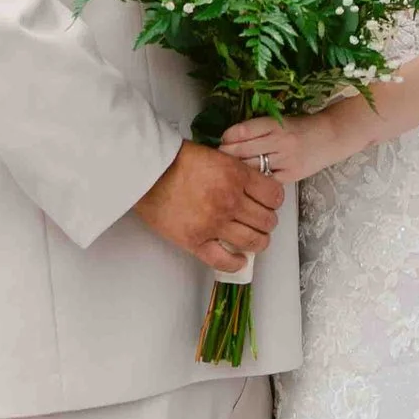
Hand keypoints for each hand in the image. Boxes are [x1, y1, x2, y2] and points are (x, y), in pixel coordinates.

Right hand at [135, 140, 281, 275]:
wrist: (145, 171)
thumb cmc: (175, 158)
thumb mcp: (215, 155)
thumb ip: (236, 171)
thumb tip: (252, 186)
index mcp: (237, 175)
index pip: (274, 195)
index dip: (274, 200)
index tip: (269, 202)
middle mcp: (231, 201)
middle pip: (267, 220)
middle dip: (267, 221)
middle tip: (260, 220)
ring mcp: (214, 223)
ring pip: (253, 241)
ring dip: (258, 242)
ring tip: (253, 240)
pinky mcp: (196, 241)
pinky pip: (224, 260)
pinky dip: (236, 262)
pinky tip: (239, 259)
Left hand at [222, 106, 358, 188]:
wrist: (331, 137)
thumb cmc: (302, 127)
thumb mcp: (280, 120)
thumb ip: (257, 129)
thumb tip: (229, 139)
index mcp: (275, 124)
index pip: (243, 131)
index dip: (227, 137)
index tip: (221, 140)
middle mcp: (280, 141)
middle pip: (243, 151)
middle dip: (226, 154)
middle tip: (217, 157)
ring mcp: (286, 160)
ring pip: (252, 167)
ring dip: (237, 169)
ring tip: (227, 170)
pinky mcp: (291, 176)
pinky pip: (266, 180)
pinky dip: (254, 180)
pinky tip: (247, 181)